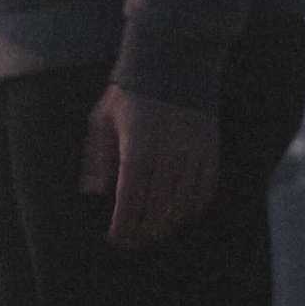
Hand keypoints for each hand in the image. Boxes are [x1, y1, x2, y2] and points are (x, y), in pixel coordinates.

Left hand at [78, 86, 218, 247]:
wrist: (172, 64)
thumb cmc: (131, 94)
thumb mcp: (102, 120)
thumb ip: (96, 158)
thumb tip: (93, 192)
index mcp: (137, 150)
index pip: (129, 202)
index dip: (122, 227)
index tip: (115, 237)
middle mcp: (167, 157)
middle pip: (156, 211)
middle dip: (142, 232)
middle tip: (132, 241)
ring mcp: (193, 156)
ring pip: (181, 206)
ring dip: (166, 224)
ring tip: (153, 231)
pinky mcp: (211, 152)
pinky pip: (205, 192)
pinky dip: (192, 208)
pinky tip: (179, 213)